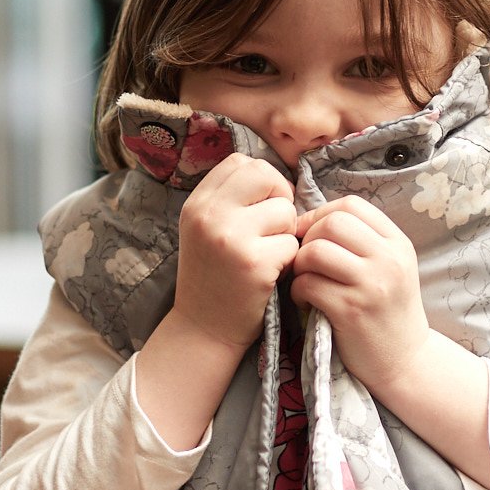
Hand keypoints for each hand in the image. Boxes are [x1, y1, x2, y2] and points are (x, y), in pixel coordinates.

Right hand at [173, 154, 298, 350]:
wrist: (203, 328)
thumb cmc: (213, 276)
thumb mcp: (206, 229)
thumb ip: (231, 199)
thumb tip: (275, 177)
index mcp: (197, 203)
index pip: (241, 161)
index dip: (262, 180)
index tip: (262, 205)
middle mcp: (209, 215)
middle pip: (265, 175)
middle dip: (280, 197)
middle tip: (274, 226)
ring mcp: (230, 238)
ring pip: (285, 211)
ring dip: (286, 233)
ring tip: (267, 253)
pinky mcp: (254, 263)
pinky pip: (292, 243)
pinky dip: (288, 259)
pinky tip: (270, 273)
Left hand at [291, 196, 430, 398]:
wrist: (407, 363)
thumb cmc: (388, 314)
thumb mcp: (391, 269)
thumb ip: (363, 242)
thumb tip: (312, 220)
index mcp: (398, 244)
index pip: (351, 205)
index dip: (321, 215)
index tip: (310, 235)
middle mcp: (388, 260)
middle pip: (332, 223)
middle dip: (307, 238)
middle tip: (305, 260)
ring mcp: (371, 285)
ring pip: (316, 251)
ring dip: (300, 265)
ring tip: (305, 281)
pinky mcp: (351, 311)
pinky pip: (308, 284)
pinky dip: (298, 291)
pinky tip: (307, 302)